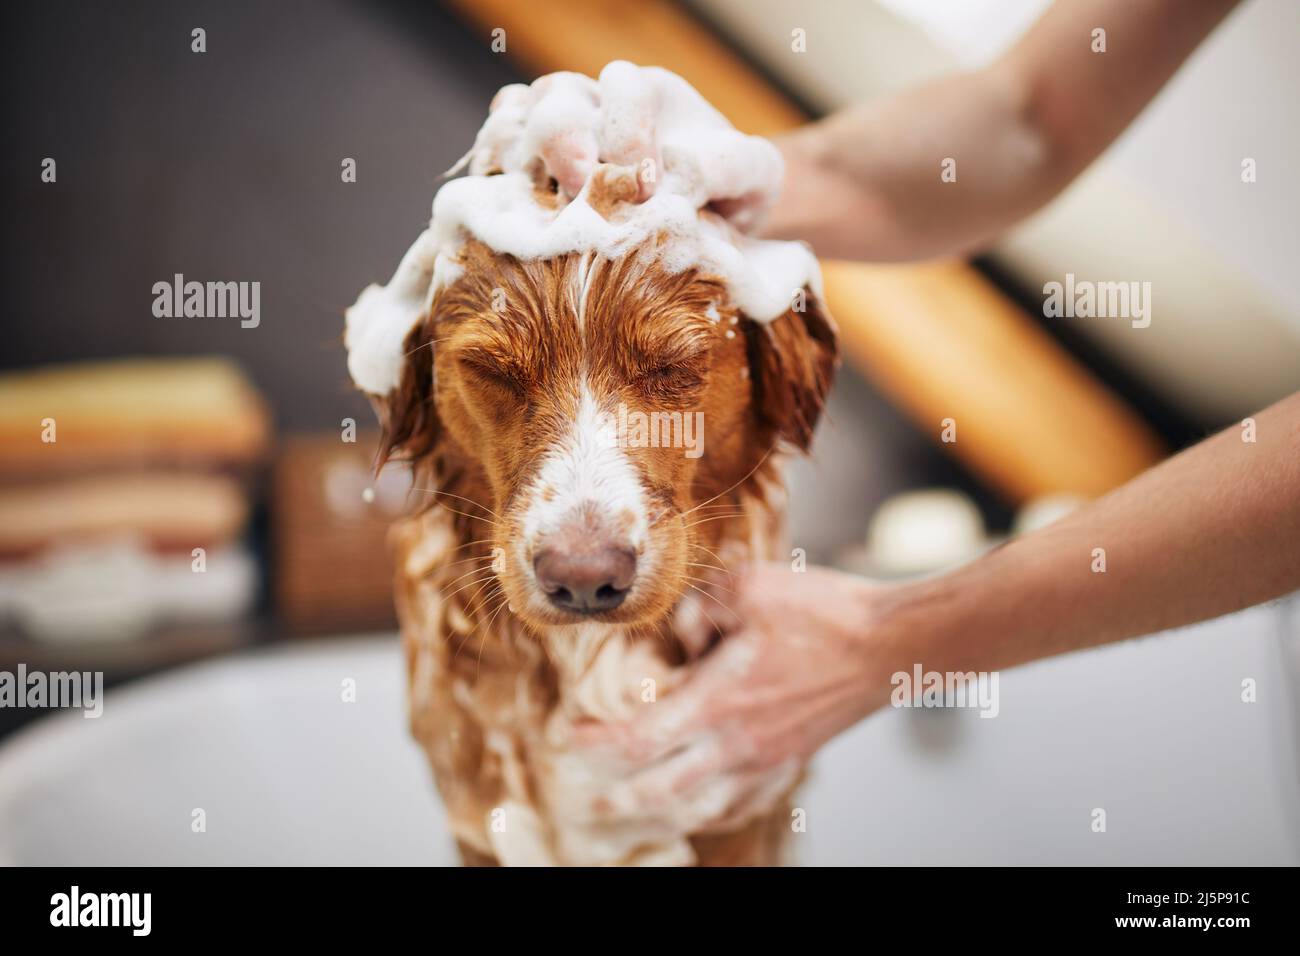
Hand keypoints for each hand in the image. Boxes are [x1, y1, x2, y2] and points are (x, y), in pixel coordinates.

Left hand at [570, 562, 889, 831]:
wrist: (891, 644)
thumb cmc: (823, 613)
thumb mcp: (747, 587)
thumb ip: (696, 607)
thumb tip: (677, 632)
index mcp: (718, 703)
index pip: (636, 739)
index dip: (595, 744)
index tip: (569, 739)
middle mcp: (738, 743)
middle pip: (660, 790)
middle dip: (617, 800)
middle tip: (587, 802)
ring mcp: (768, 759)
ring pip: (702, 808)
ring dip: (661, 814)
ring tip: (636, 815)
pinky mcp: (793, 758)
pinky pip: (745, 803)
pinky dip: (714, 812)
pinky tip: (704, 809)